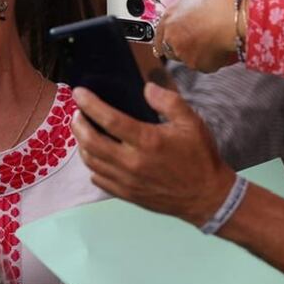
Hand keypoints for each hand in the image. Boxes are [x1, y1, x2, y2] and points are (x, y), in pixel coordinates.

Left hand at [72, 83, 234, 226]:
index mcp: (147, 141)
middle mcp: (131, 162)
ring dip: (81, 144)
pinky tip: (96, 155)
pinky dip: (92, 164)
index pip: (109, 120)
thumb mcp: (191, 123)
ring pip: (91, 161)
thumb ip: (168, 102)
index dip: (90, 104)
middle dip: (78, 124)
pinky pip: (98, 179)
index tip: (78, 93)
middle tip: (77, 113)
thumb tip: (146, 87)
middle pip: (91, 142)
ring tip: (82, 130)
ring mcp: (126, 181)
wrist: (206, 196)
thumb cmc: (199, 156)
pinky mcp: (126, 194)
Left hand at [153, 0, 237, 71]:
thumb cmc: (218, 0)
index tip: (174, 37)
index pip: (158, 35)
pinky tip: (219, 49)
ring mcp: (184, 54)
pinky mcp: (199, 65)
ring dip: (195, 53)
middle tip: (196, 39)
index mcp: (168, 20)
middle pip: (170, 49)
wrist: (234, 19)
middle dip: (181, 46)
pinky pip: (203, 65)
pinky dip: (211, 60)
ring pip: (187, 58)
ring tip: (210, 41)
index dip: (166, 37)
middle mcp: (172, 38)